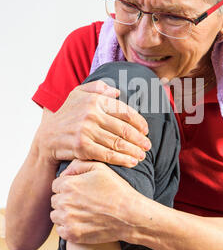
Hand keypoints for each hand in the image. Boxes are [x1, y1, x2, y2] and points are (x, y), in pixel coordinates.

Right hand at [36, 80, 150, 167]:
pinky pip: (107, 154)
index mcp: (94, 100)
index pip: (124, 111)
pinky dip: (122, 159)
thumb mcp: (78, 93)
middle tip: (148, 146)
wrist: (48, 136)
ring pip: (117, 143)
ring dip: (133, 151)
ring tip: (142, 156)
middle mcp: (91, 114)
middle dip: (139, 139)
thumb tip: (117, 92)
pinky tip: (131, 162)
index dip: (139, 122)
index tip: (146, 130)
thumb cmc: (67, 114)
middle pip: (123, 129)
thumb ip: (98, 88)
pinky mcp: (82, 147)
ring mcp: (86, 131)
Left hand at [50, 159, 143, 243]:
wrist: (129, 215)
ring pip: (55, 215)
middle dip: (65, 199)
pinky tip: (82, 222)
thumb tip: (64, 172)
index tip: (79, 190)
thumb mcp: (100, 168)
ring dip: (64, 213)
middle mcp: (64, 202)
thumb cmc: (116, 189)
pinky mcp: (72, 234)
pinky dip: (68, 227)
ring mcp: (67, 220)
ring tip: (81, 212)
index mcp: (68, 184)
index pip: (56, 184)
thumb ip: (79, 165)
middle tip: (81, 201)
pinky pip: (60, 230)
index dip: (67, 186)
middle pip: (55, 200)